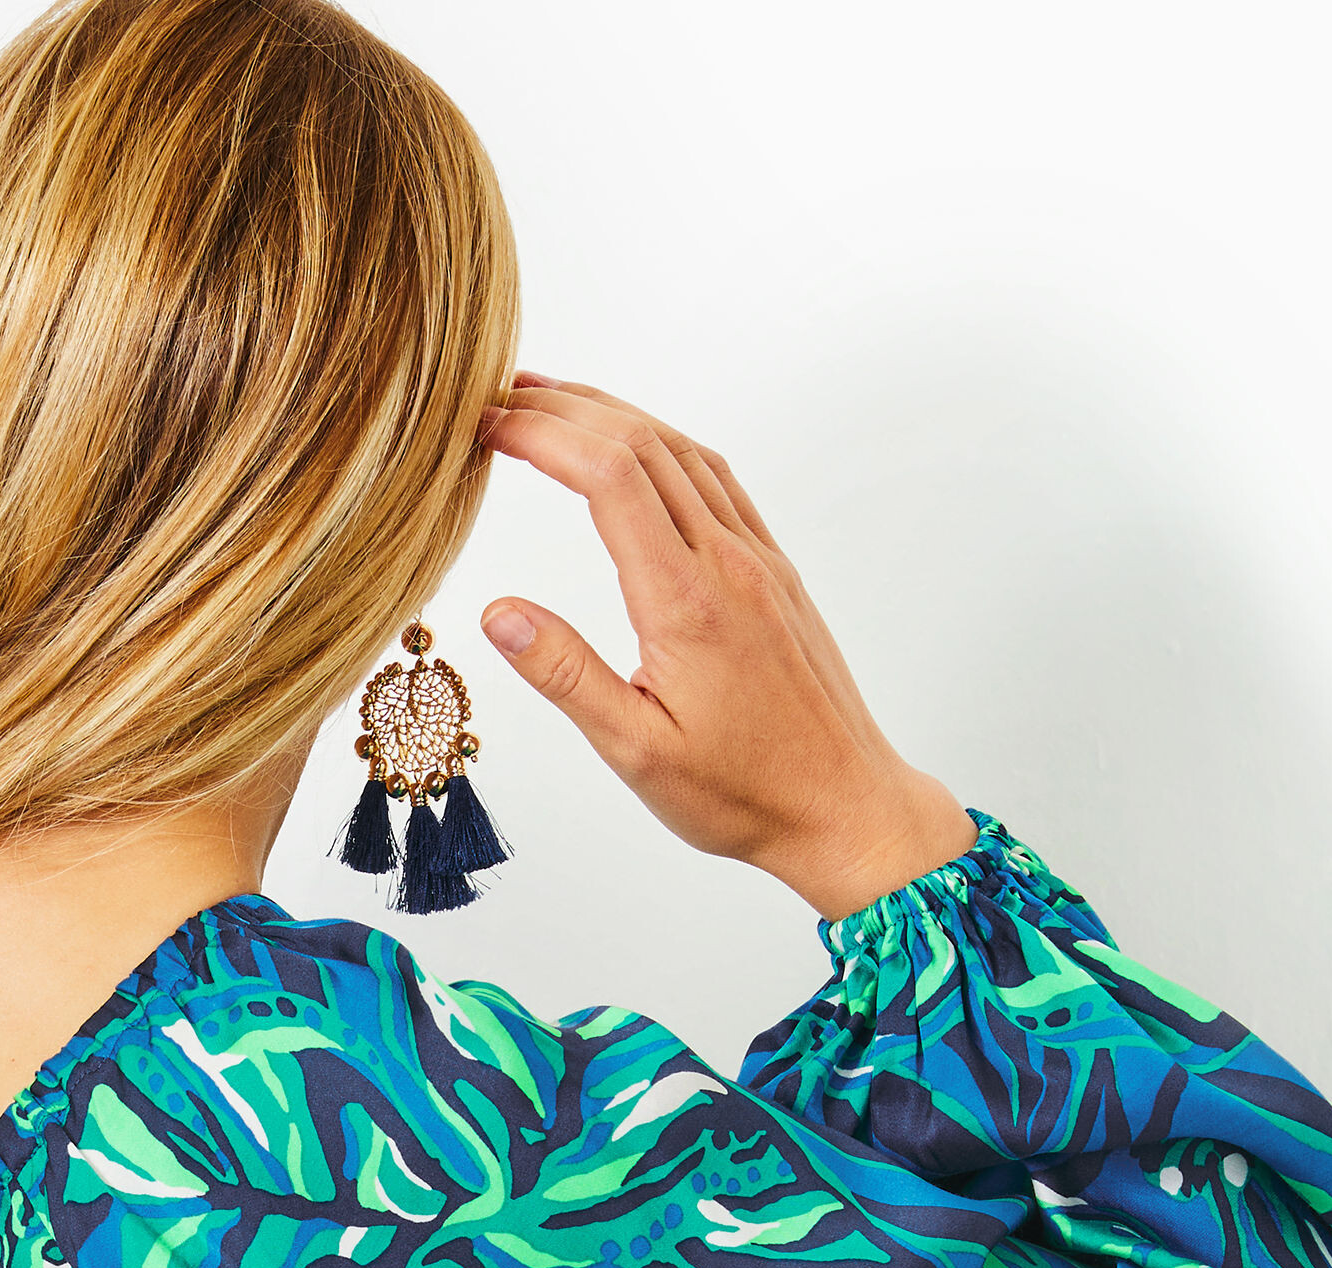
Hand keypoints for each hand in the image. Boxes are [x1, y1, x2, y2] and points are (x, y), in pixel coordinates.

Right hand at [478, 375, 972, 918]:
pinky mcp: (773, 571)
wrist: (842, 804)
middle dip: (567, 409)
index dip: (543, 435)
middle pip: (642, 443)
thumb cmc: (743, 793)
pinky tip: (635, 449)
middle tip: (500, 399)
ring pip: (681, 451)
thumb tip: (498, 612)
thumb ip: (566, 675)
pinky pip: (716, 480)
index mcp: (685, 601)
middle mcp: (726, 562)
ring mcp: (756, 559)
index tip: (489, 427)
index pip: (608, 477)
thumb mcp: (637, 752)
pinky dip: (662, 445)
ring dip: (614, 415)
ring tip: (553, 406)